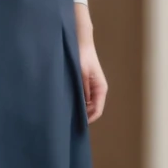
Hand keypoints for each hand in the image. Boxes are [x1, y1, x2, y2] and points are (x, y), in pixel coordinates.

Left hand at [74, 5, 106, 122]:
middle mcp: (99, 90)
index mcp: (101, 89)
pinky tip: (67, 102)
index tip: (74, 124)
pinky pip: (84, 99)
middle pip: (92, 110)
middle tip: (67, 120)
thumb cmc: (81, 58)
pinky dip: (77, 102)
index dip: (87, 119)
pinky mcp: (86, 84)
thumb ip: (82, 92)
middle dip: (83, 116)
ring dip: (79, 109)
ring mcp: (93, 88)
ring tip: (66, 111)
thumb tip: (81, 109)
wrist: (80, 43)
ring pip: (88, 105)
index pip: (97, 111)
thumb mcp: (81, 76)